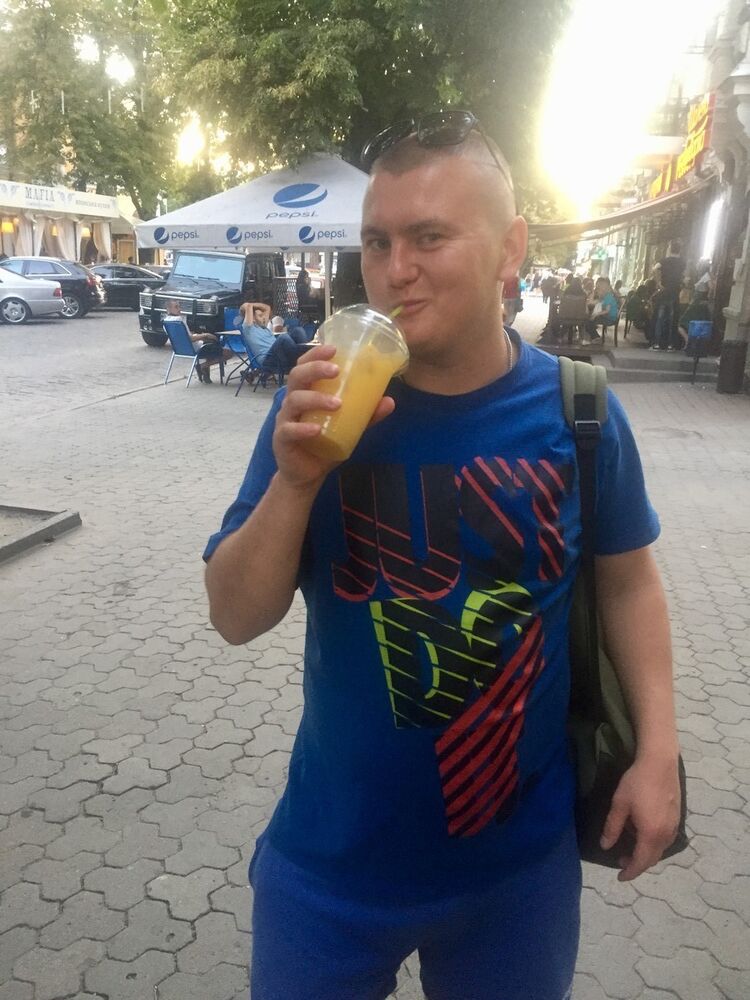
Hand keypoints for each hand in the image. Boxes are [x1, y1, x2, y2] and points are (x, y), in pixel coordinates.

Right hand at [272, 344, 394, 489]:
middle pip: (297, 376)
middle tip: (337, 370)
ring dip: (316, 398)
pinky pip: (289, 430)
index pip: (305, 365)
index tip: (334, 348)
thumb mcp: (349, 427)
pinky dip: (302, 428)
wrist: (307, 474)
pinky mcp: (282, 439)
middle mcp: (292, 401)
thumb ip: (366, 415)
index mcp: (306, 392)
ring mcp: (285, 419)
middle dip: (315, 369)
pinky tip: (316, 430)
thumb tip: (390, 401)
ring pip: (294, 401)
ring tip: (337, 404)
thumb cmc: (325, 443)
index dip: (315, 354)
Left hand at [600, 755, 680, 880]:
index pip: (641, 862)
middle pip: (652, 858)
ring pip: (660, 849)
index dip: (630, 872)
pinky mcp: (677, 818)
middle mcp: (666, 835)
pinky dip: (654, 844)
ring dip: (646, 854)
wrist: (660, 763)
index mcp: (651, 834)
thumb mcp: (619, 804)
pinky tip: (643, 833)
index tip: (619, 877)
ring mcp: (674, 826)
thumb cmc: (637, 783)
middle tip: (621, 861)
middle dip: (637, 864)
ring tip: (630, 847)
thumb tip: (606, 846)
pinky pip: (666, 839)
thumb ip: (612, 828)